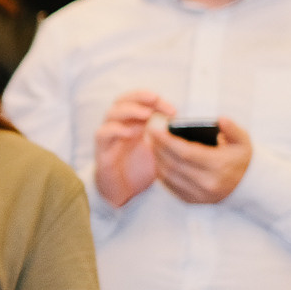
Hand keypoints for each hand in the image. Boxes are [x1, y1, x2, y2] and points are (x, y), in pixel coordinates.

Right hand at [94, 89, 168, 206]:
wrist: (122, 192)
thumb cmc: (140, 170)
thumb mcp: (159, 152)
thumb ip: (168, 139)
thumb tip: (189, 130)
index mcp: (133, 124)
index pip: (140, 102)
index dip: (155, 101)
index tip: (173, 111)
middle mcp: (119, 126)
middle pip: (123, 101)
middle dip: (139, 97)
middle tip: (155, 99)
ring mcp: (109, 137)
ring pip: (112, 113)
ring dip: (129, 110)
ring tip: (146, 114)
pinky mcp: (101, 150)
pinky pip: (102, 134)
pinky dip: (115, 130)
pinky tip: (130, 132)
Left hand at [150, 115, 251, 204]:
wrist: (247, 185)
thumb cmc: (240, 158)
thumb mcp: (242, 141)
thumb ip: (232, 129)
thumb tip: (220, 119)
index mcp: (219, 165)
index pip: (185, 152)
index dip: (167, 141)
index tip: (155, 130)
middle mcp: (208, 182)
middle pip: (174, 164)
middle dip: (159, 148)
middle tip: (151, 136)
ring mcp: (200, 194)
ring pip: (169, 176)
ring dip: (158, 160)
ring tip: (154, 146)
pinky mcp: (193, 200)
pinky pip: (171, 186)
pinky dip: (162, 173)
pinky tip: (160, 161)